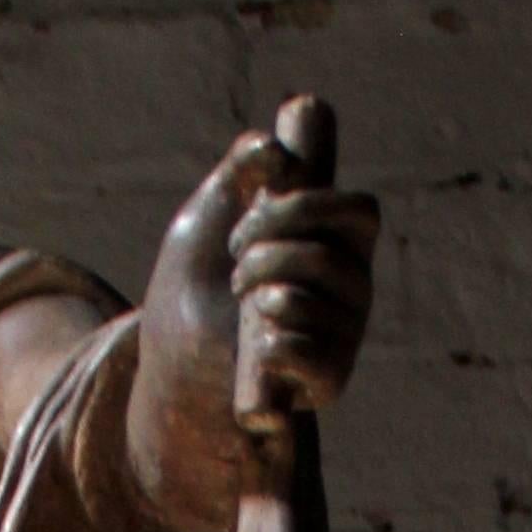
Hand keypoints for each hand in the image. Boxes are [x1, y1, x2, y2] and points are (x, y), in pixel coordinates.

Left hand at [128, 98, 378, 531]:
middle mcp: (352, 287)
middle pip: (331, 253)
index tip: (261, 205)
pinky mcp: (329, 380)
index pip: (361, 211)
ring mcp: (344, 335)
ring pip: (317, 298)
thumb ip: (243, 163)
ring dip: (263, 292)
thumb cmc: (196, 279)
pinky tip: (258, 346)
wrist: (171, 350)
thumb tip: (277, 152)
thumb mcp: (211, 205)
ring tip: (244, 306)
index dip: (311, 205)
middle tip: (236, 261)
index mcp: (337, 241)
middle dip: (269, 248)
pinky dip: (273, 342)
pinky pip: (312, 351)